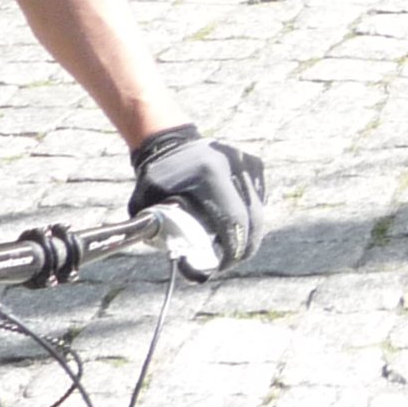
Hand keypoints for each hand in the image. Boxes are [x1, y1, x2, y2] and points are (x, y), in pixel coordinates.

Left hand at [130, 127, 268, 272]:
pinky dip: (250, 214)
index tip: (223, 265)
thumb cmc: (156, 177)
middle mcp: (235, 166)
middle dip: (246, 246)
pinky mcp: (254, 164)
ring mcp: (248, 164)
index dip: (233, 247)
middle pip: (253, 217)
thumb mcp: (148, 202)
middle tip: (232, 262)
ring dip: (249, 231)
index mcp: (210, 174)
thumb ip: (161, 229)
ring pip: (259, 209)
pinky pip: (258, 198)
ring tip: (233, 246)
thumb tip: (181, 259)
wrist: (170, 141)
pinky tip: (235, 222)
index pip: (233, 219)